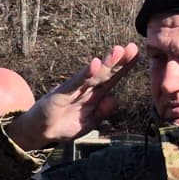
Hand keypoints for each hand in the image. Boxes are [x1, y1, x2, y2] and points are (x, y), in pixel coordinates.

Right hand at [5, 43, 139, 150]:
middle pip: (106, 73)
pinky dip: (86, 74)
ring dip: (106, 63)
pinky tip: (95, 65)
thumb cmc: (64, 125)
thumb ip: (102, 112)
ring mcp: (74, 89)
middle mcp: (86, 88)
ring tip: (118, 51)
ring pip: (93, 75)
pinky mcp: (62, 93)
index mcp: (95, 95)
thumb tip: (115, 99)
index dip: (125, 67)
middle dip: (119, 61)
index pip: (113, 78)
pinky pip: (76, 83)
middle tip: (132, 47)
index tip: (138, 54)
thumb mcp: (89, 122)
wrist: (40, 132)